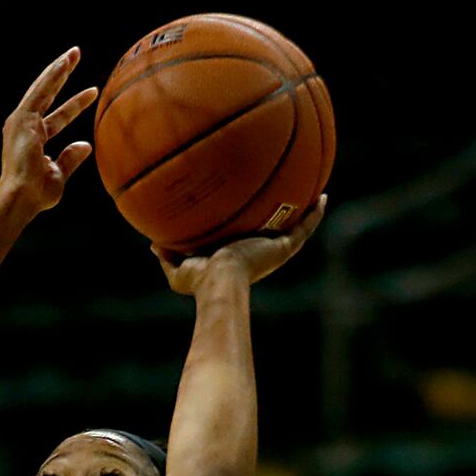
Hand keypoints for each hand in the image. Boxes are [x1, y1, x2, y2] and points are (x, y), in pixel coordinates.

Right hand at [0, 47, 97, 215]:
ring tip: (74, 52)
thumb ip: (70, 158)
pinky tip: (64, 62)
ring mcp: (21, 123)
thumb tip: (86, 145)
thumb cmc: (36, 194)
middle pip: (47, 96)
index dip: (74, 106)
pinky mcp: (21, 119)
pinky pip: (40, 91)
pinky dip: (52, 76)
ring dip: (58, 69)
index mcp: (32, 142)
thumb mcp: (59, 174)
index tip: (92, 93)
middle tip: (76, 57)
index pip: (57, 118)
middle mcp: (24, 128)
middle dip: (62, 76)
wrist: (20, 197)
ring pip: (42, 88)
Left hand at [153, 195, 326, 295]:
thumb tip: (153, 243)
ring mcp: (274, 250)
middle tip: (284, 198)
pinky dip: (314, 214)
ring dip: (303, 212)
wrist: (219, 281)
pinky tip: (322, 197)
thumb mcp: (178, 268)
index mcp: (238, 257)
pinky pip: (305, 228)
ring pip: (295, 228)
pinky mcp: (284, 246)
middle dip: (278, 217)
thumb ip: (167, 256)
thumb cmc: (199, 282)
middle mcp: (259, 253)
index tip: (250, 212)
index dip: (250, 227)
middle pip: (273, 232)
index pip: (247, 240)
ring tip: (313, 193)